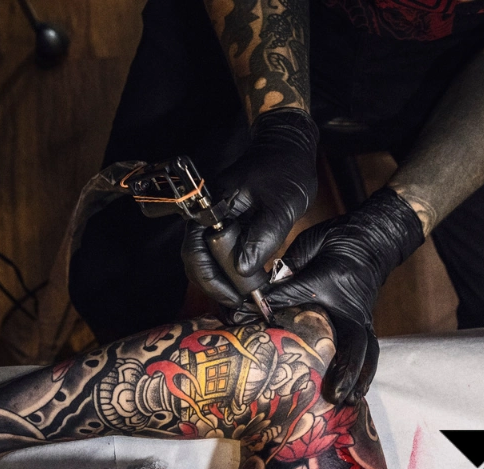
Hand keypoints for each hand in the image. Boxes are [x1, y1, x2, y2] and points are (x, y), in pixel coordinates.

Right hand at [183, 108, 318, 305]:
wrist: (286, 148)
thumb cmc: (284, 169)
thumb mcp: (281, 205)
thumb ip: (263, 236)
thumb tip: (243, 269)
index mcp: (212, 207)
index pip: (197, 250)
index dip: (214, 279)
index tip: (238, 297)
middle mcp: (206, 216)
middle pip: (197, 260)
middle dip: (217, 287)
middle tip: (244, 304)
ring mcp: (214, 222)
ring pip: (207, 261)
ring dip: (224, 282)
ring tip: (248, 299)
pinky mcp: (226, 227)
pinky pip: (220, 255)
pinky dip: (231, 273)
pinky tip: (249, 285)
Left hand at [264, 188, 424, 403]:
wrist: (373, 239)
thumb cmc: (339, 242)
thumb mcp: (310, 245)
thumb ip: (288, 268)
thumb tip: (259, 292)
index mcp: (332, 279)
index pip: (298, 295)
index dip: (274, 304)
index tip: (250, 314)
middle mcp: (351, 305)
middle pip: (352, 342)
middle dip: (345, 369)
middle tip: (334, 393)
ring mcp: (362, 318)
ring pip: (366, 352)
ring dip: (358, 377)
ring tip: (348, 400)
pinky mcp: (365, 325)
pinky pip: (368, 352)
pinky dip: (363, 373)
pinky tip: (354, 393)